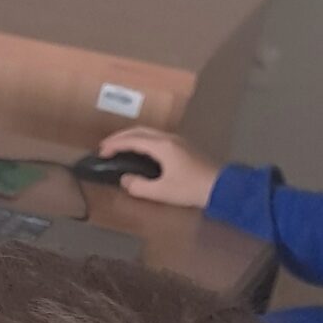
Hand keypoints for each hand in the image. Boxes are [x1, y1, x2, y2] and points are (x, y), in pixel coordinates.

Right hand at [96, 126, 217, 207]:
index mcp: (162, 146)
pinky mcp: (183, 146)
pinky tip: (140, 151)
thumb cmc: (191, 189)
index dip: (114, 145)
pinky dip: (142, 140)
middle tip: (106, 147)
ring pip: (149, 132)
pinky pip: (157, 137)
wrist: (221, 187)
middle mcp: (169, 138)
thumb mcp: (161, 192)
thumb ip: (139, 186)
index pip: (132, 140)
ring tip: (120, 147)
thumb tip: (125, 180)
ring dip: (132, 137)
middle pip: (140, 130)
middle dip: (120, 137)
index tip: (101, 152)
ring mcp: (178, 141)